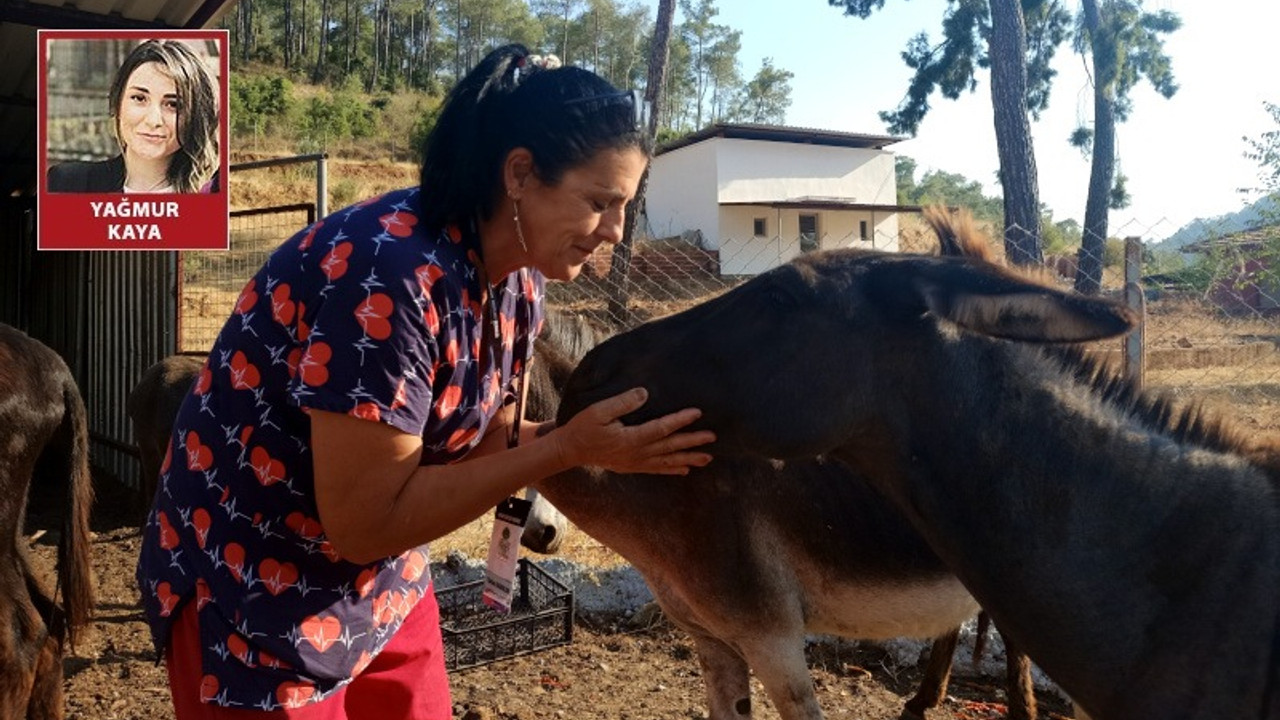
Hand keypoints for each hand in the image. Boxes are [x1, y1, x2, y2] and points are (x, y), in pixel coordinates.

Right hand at [554, 387, 714, 474]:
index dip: (680, 420)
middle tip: (712, 438)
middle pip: (670, 447)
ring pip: (667, 461)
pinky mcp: (632, 466)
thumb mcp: (598, 411)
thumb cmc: (583, 428)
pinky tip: (685, 470)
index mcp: (630, 438)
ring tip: (707, 458)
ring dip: (688, 459)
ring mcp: (635, 462)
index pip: (661, 428)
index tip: (697, 413)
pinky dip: (672, 470)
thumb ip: (622, 403)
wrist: (571, 450)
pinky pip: (657, 469)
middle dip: (692, 442)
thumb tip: (644, 394)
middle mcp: (636, 453)